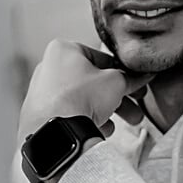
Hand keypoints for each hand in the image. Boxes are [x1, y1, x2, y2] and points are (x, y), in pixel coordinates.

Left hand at [17, 40, 153, 146]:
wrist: (56, 131)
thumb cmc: (78, 99)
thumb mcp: (115, 82)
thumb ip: (130, 78)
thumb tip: (140, 77)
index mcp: (63, 50)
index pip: (102, 58)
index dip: (124, 73)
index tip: (135, 83)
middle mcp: (49, 68)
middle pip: (93, 82)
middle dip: (118, 96)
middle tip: (134, 106)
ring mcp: (43, 92)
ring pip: (83, 99)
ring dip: (107, 111)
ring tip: (125, 122)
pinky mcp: (42, 115)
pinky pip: (71, 115)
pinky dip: (87, 121)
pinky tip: (101, 129)